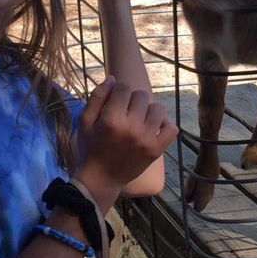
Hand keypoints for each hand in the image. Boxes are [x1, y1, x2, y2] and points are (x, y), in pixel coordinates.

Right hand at [74, 76, 177, 211]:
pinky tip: (152, 127)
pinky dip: (164, 124)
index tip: (115, 100)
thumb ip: (97, 97)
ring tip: (139, 119)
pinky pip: (171, 128)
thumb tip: (113, 78)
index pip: (123, 87)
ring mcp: (146, 139)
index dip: (118, 90)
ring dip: (148, 110)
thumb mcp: (85, 121)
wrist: (101, 178)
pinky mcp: (156, 150)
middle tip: (125, 111)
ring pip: (157, 108)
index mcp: (111, 119)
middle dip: (132, 99)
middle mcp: (131, 128)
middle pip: (141, 95)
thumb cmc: (90, 147)